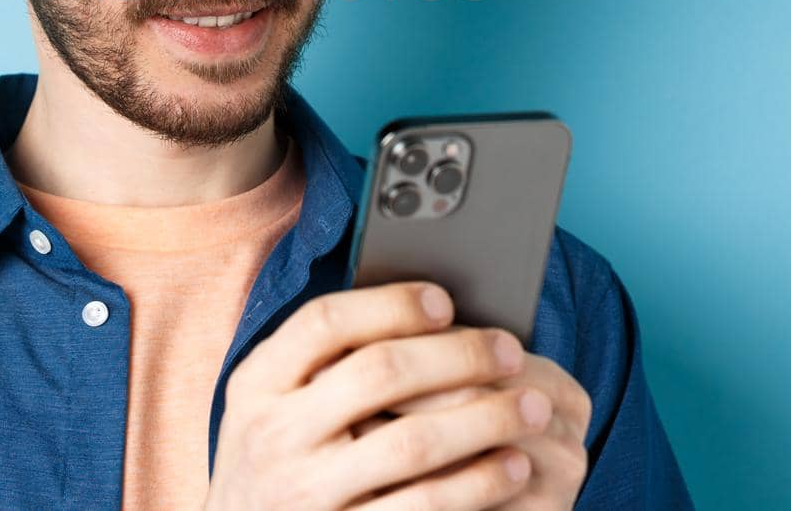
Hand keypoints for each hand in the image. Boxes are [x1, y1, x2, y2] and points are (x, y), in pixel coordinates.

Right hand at [205, 280, 559, 510]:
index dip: (390, 304)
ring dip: (486, 419)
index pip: (323, 322)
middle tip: (511, 350)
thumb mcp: (269, 400)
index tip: (445, 301)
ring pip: (412, 444)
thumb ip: (321, 358)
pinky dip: (477, 485)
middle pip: (378, 373)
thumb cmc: (277, 453)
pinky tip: (513, 468)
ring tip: (533, 408)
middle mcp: (275, 436)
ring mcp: (308, 494)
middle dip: (457, 355)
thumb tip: (425, 306)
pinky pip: (424, 507)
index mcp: (256, 384)